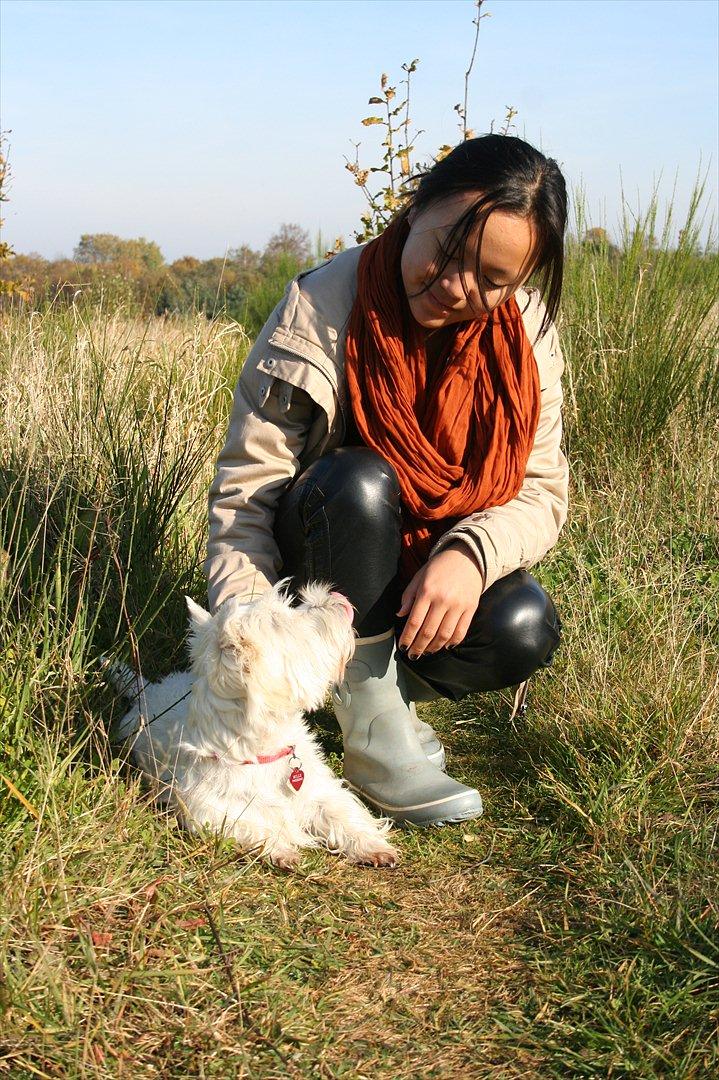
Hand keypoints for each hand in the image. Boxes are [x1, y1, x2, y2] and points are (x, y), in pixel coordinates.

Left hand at [396, 542, 483, 658]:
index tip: (403, 647)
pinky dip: (452, 642)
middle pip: (428, 632)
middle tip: (413, 655)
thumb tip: (400, 615)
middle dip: (418, 647)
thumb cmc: (440, 566)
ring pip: (444, 635)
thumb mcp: (420, 576)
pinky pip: (461, 631)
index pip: (414, 622)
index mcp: (427, 591)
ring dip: (434, 648)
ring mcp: (458, 605)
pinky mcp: (471, 609)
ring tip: (427, 652)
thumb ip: (409, 595)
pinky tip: (444, 646)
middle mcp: (443, 600)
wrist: (468, 557)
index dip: (407, 638)